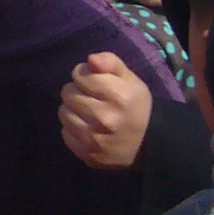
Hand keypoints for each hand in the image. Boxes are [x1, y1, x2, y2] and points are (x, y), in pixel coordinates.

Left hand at [60, 53, 154, 171]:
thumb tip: (90, 60)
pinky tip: (87, 128)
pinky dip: (73, 128)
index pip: (81, 75)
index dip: (84, 75)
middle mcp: (105, 117)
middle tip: (90, 97)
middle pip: (68, 93)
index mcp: (118, 95)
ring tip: (88, 112)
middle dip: (77, 91)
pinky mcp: (87, 154)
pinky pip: (65, 133)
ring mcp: (94, 139)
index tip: (92, 81)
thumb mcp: (131, 80)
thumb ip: (111, 63)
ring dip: (72, 110)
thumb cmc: (137, 106)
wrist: (150, 144)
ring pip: (63, 113)